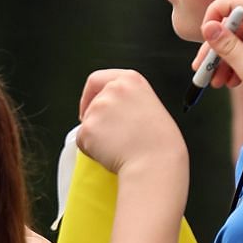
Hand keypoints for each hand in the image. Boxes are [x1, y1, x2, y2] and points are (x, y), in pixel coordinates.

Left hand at [77, 69, 187, 184]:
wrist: (156, 163)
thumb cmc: (160, 142)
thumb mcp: (149, 106)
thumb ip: (128, 101)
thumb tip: (113, 110)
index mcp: (131, 80)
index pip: (97, 79)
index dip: (90, 94)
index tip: (90, 102)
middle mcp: (112, 90)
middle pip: (91, 103)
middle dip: (95, 118)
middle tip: (110, 133)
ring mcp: (98, 109)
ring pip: (87, 123)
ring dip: (96, 135)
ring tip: (119, 145)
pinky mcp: (87, 129)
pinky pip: (82, 140)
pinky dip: (91, 149)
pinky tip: (111, 153)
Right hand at [193, 0, 242, 125]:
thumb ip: (226, 45)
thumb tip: (207, 26)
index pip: (233, 0)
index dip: (213, 14)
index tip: (205, 37)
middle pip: (234, 25)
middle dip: (216, 48)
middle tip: (202, 70)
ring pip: (241, 39)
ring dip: (226, 59)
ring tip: (218, 82)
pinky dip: (240, 61)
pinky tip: (233, 80)